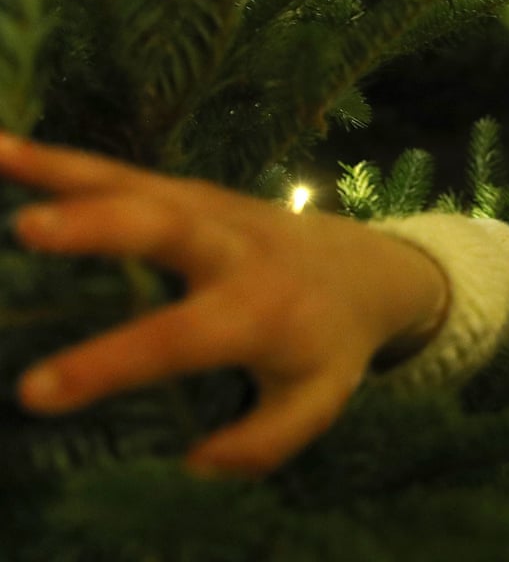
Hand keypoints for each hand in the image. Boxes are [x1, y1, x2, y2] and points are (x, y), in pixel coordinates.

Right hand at [0, 134, 447, 475]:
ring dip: (64, 170)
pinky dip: (67, 162)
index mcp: (260, 310)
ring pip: (137, 184)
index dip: (111, 361)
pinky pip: (126, 174)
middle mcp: (232, 248)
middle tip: (29, 230)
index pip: (180, 336)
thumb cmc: (331, 342)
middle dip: (101, 225)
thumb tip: (193, 461)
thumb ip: (262, 440)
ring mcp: (211, 209)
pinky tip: (7, 151)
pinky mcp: (193, 191)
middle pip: (168, 227)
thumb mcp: (316, 401)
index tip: (35, 391)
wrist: (369, 267)